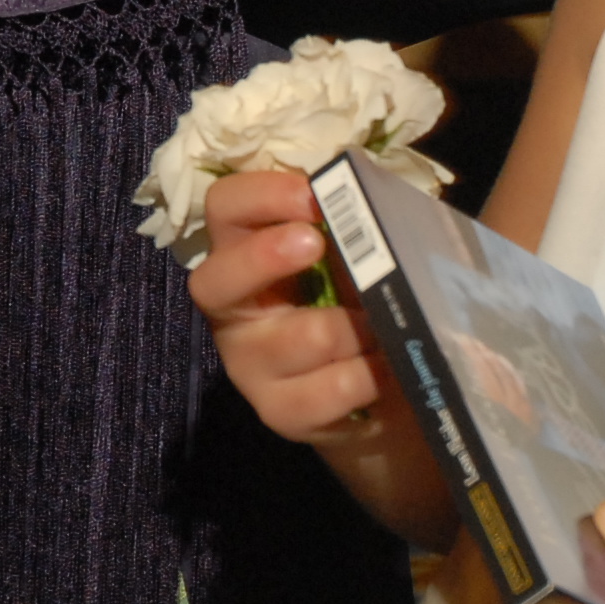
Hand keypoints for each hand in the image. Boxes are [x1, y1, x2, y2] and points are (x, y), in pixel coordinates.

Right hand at [186, 168, 378, 442]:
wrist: (386, 383)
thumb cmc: (364, 296)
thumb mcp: (356, 251)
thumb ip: (353, 222)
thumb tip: (374, 190)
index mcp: (244, 252)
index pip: (224, 208)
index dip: (262, 195)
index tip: (314, 191)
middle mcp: (234, 309)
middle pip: (214, 280)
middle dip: (263, 258)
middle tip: (314, 242)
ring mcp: (249, 366)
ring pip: (290, 340)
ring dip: (349, 326)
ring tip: (389, 321)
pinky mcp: (279, 413)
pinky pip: (323, 393)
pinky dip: (366, 374)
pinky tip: (390, 365)